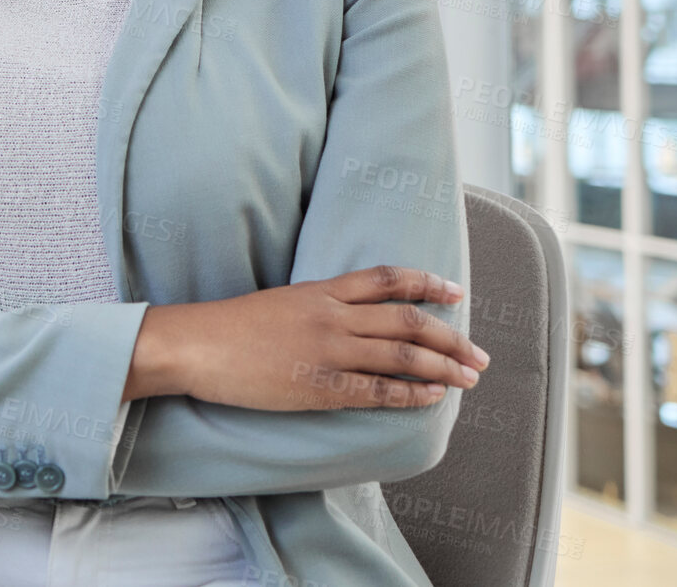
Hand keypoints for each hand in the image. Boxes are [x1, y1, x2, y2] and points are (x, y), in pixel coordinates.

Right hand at [125, 265, 487, 410]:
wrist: (197, 345)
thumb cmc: (232, 325)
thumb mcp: (281, 301)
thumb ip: (319, 305)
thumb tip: (353, 318)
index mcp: (321, 289)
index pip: (387, 279)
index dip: (427, 283)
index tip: (456, 292)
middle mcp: (332, 315)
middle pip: (406, 320)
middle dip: (450, 337)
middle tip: (479, 353)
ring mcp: (327, 351)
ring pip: (401, 355)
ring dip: (443, 366)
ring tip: (469, 377)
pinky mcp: (319, 385)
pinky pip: (377, 390)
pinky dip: (411, 392)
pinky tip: (432, 396)